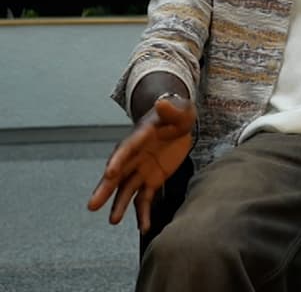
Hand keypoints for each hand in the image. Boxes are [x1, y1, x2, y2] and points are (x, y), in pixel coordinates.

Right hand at [87, 96, 194, 232]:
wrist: (179, 123)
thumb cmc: (177, 113)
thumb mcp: (179, 109)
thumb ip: (171, 108)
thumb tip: (162, 102)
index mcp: (138, 137)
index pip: (126, 149)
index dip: (118, 161)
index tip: (109, 173)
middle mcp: (134, 156)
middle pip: (117, 174)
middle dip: (105, 189)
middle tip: (92, 205)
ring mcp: (141, 169)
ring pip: (126, 190)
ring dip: (119, 205)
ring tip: (112, 221)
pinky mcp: (151, 180)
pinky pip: (145, 198)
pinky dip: (144, 213)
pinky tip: (144, 228)